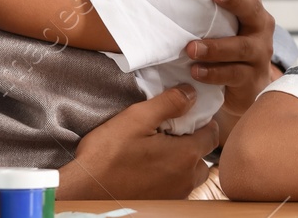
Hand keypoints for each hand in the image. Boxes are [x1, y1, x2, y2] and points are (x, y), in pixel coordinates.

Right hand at [59, 85, 219, 198]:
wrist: (85, 191)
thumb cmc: (108, 154)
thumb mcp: (138, 118)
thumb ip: (170, 103)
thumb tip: (192, 93)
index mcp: (186, 156)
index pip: (212, 134)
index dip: (203, 121)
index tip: (187, 115)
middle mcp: (186, 179)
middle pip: (203, 156)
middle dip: (194, 143)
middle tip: (170, 132)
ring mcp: (174, 195)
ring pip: (190, 174)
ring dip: (181, 162)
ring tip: (158, 150)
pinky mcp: (161, 204)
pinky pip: (176, 187)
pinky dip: (169, 177)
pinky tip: (149, 168)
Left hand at [186, 0, 276, 138]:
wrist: (250, 88)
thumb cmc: (230, 48)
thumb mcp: (224, 23)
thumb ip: (209, 4)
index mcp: (250, 6)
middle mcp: (260, 25)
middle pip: (251, 7)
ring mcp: (259, 52)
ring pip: (240, 46)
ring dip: (215, 46)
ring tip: (190, 47)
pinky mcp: (252, 77)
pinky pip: (233, 74)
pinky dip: (213, 72)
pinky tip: (195, 71)